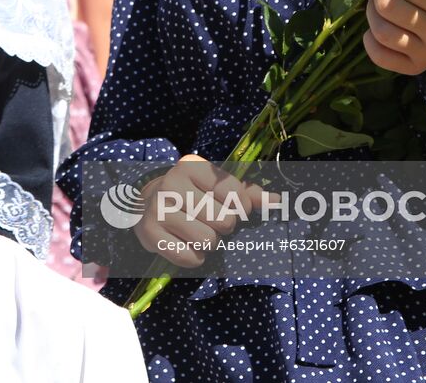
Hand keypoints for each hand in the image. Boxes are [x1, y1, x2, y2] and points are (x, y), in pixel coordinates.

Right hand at [133, 155, 267, 267]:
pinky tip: (186, 246)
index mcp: (192, 166)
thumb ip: (249, 193)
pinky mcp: (148, 232)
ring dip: (208, 244)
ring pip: (207, 240)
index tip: (233, 209)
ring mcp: (157, 208)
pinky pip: (188, 257)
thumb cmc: (193, 195)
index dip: (241, 208)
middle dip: (223, 227)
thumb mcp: (218, 187)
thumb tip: (277, 201)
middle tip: (210, 222)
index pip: (234, 193)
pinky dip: (193, 258)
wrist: (148, 204)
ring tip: (198, 233)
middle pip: (223, 220)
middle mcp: (171, 183)